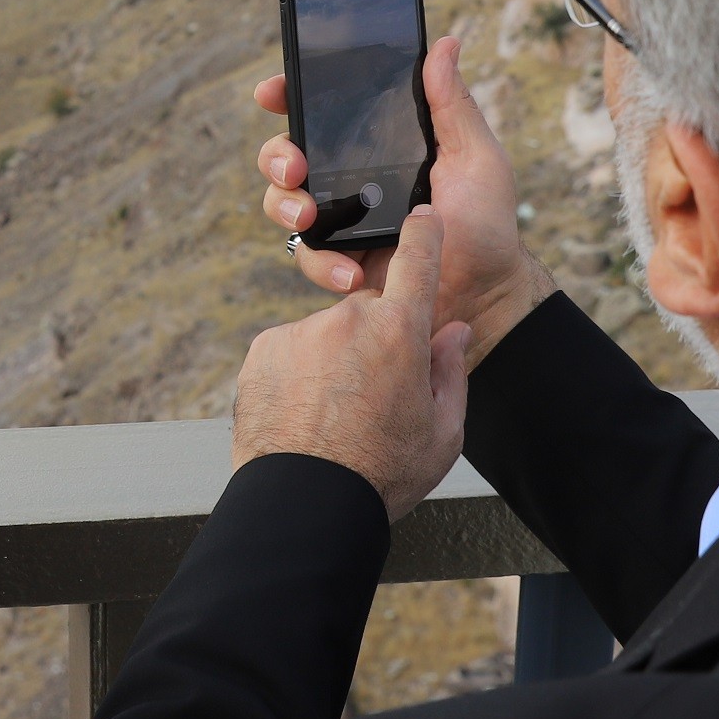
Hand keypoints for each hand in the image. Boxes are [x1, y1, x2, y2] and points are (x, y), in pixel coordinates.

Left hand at [231, 207, 473, 520]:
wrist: (305, 503)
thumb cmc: (382, 475)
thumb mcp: (442, 432)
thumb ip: (451, 372)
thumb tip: (455, 330)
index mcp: (399, 333)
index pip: (418, 263)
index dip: (424, 236)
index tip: (424, 215)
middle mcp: (347, 319)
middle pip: (369, 313)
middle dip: (375, 340)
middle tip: (374, 396)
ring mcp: (300, 332)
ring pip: (326, 335)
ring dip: (333, 361)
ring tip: (333, 417)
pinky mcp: (262, 350)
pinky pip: (289, 352)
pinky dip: (297, 374)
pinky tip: (303, 416)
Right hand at [257, 34, 556, 363]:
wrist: (485, 296)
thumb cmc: (485, 222)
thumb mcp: (476, 157)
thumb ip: (453, 104)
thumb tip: (445, 43)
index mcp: (378, 144)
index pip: (323, 112)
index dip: (289, 95)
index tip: (273, 92)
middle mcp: (349, 178)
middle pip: (286, 153)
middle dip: (275, 155)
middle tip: (293, 166)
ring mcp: (339, 220)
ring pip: (282, 202)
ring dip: (283, 204)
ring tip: (306, 215)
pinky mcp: (339, 262)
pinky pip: (309, 258)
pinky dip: (322, 263)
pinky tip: (352, 272)